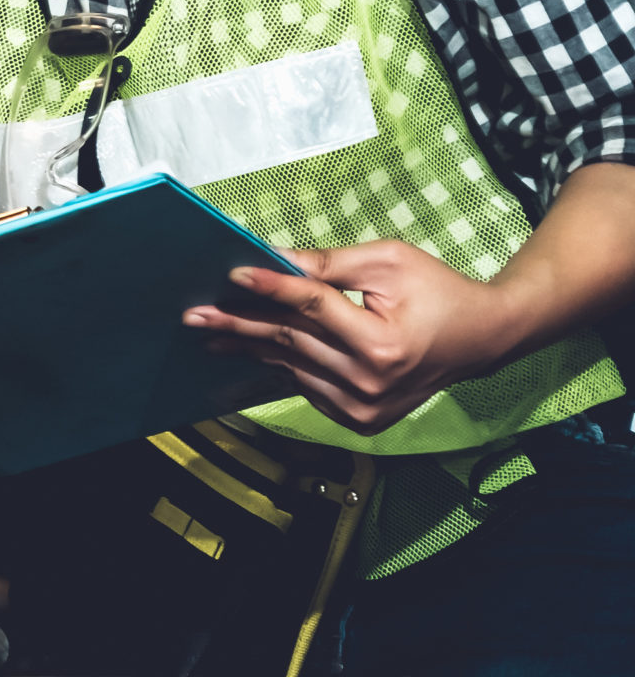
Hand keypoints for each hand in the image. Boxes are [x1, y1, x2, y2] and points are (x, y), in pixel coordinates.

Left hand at [183, 241, 531, 434]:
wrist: (481, 338)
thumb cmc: (437, 290)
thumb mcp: (387, 262)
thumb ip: (327, 264)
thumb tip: (273, 259)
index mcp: (382, 344)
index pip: (311, 308)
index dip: (271, 287)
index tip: (233, 273)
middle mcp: (371, 382)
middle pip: (291, 341)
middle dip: (239, 323)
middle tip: (195, 314)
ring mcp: (364, 407)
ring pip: (292, 365)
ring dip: (249, 346)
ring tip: (210, 331)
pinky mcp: (360, 418)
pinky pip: (306, 384)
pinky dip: (279, 364)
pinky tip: (249, 349)